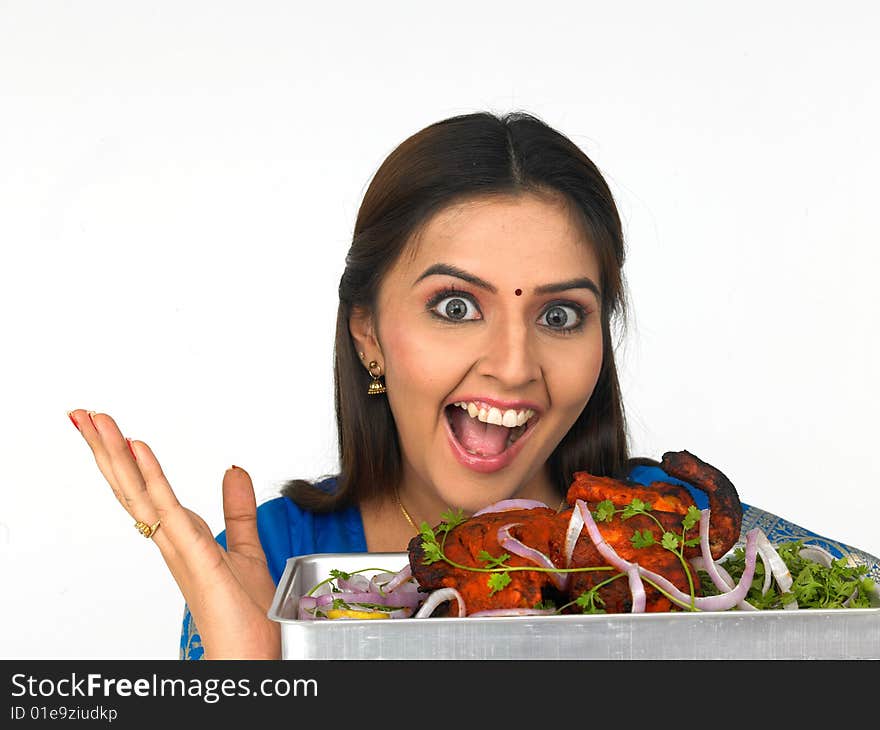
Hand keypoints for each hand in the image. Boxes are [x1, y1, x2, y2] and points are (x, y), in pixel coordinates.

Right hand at [69, 409, 280, 658]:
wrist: (249, 656)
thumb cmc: (243, 615)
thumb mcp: (245, 547)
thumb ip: (237, 510)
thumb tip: (234, 470)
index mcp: (179, 538)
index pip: (145, 492)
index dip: (126, 460)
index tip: (110, 429)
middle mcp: (170, 541)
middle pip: (130, 488)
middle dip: (106, 450)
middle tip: (83, 414)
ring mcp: (177, 547)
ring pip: (137, 493)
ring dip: (115, 455)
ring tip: (96, 420)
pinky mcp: (193, 554)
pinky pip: (167, 508)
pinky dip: (151, 476)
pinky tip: (137, 448)